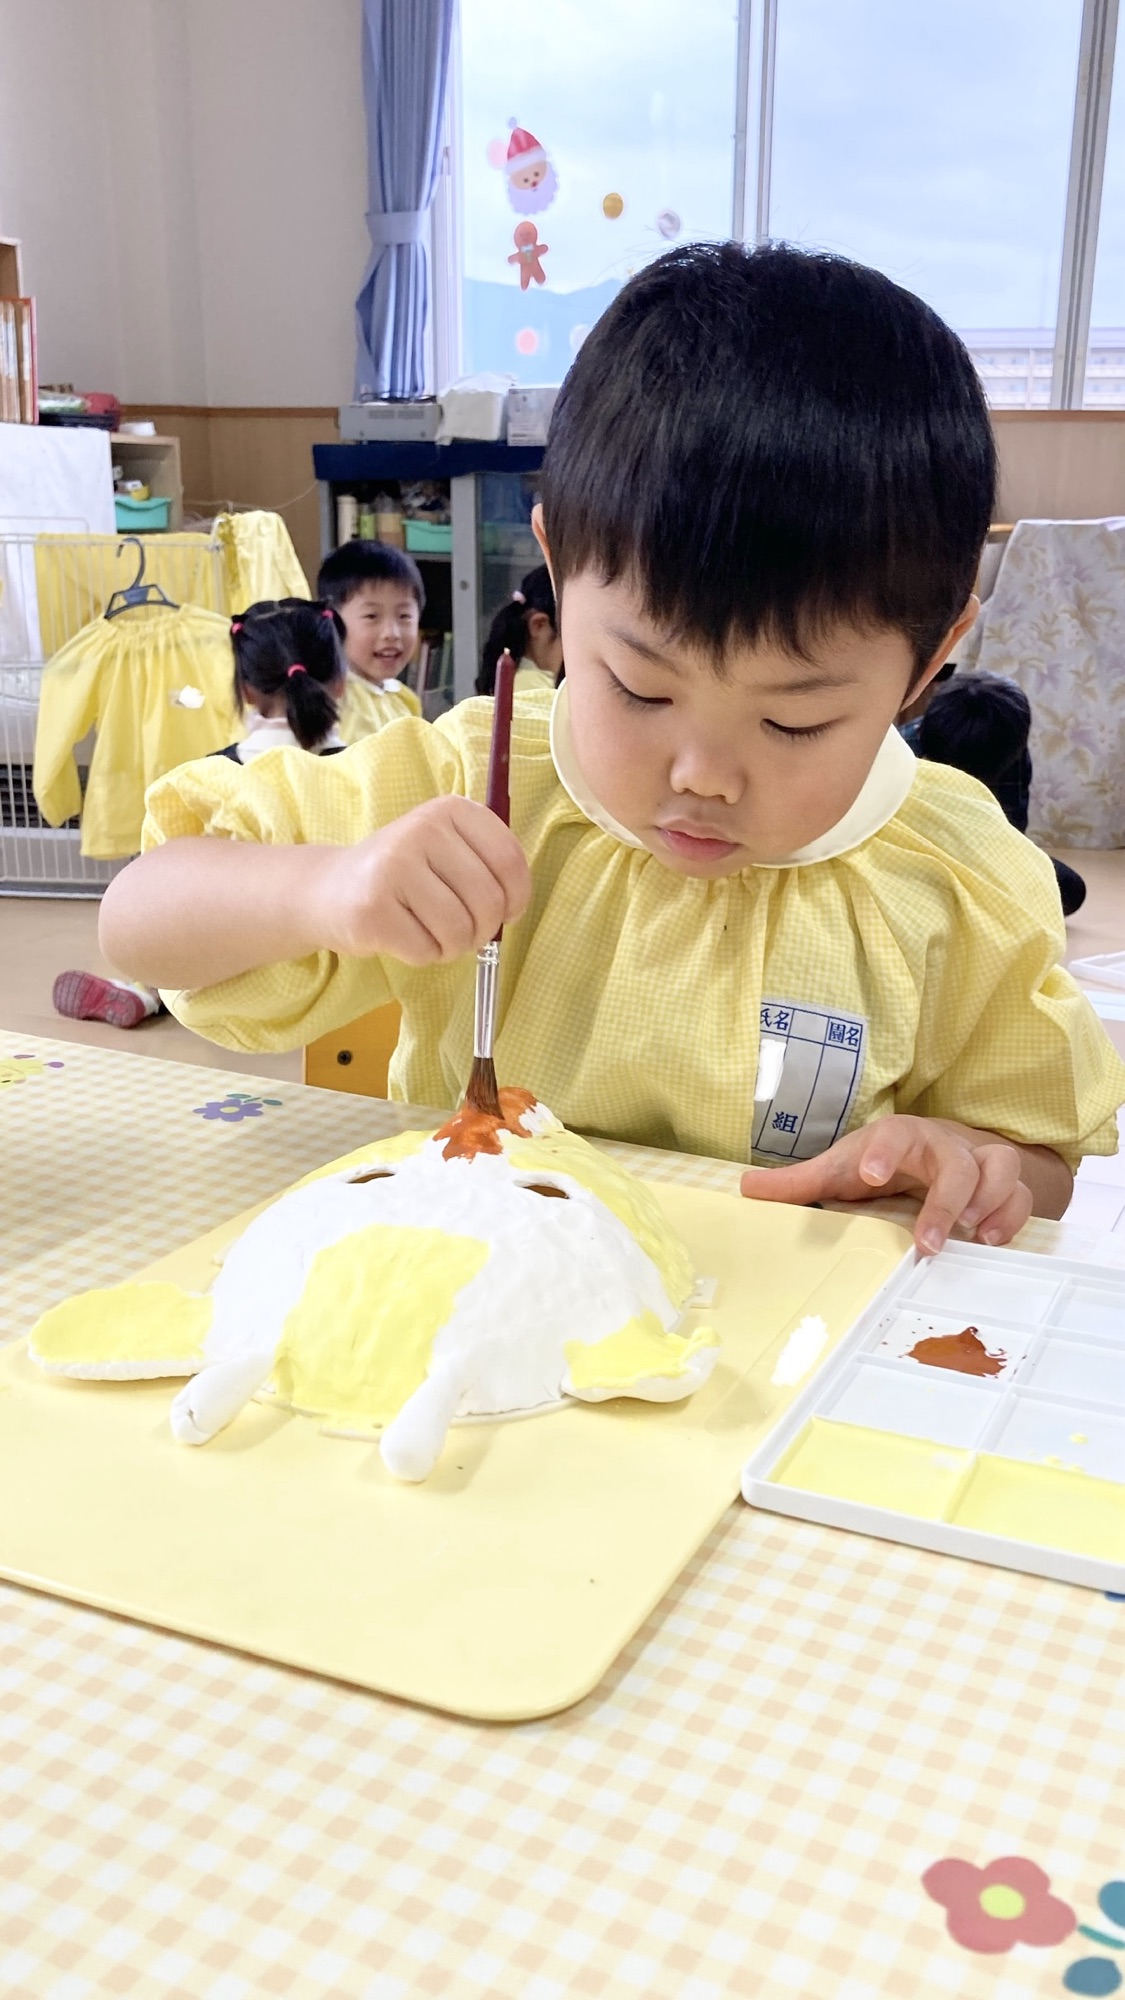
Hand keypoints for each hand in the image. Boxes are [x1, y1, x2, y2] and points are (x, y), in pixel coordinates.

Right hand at [322, 797, 530, 965]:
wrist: (331, 888)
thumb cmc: (402, 874)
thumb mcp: (446, 849)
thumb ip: (487, 866)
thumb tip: (514, 907)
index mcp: (450, 810)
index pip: (509, 860)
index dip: (517, 898)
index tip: (505, 911)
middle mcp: (422, 830)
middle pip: (488, 900)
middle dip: (483, 930)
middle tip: (465, 932)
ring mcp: (393, 868)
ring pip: (459, 930)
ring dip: (454, 946)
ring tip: (433, 934)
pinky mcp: (372, 909)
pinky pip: (426, 950)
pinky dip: (425, 955)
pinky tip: (406, 937)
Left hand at [740, 1115, 1033, 1253]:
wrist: (942, 1148)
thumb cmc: (885, 1160)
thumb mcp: (842, 1168)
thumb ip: (800, 1181)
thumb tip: (744, 1189)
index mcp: (900, 1138)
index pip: (893, 1134)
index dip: (883, 1150)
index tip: (869, 1173)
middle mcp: (944, 1146)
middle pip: (955, 1160)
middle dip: (946, 1198)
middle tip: (929, 1240)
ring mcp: (979, 1163)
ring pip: (1000, 1169)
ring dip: (991, 1202)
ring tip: (973, 1237)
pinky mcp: (1005, 1185)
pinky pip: (1022, 1196)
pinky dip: (1013, 1217)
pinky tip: (991, 1242)